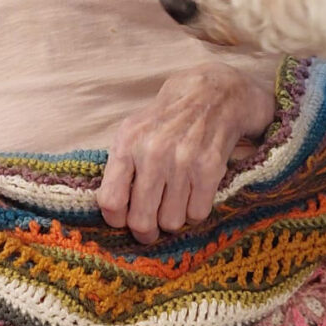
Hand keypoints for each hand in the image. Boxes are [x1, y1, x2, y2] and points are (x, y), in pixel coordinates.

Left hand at [96, 63, 274, 243]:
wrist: (214, 93)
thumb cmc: (168, 118)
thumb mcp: (134, 130)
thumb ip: (120, 167)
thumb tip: (113, 212)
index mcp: (127, 142)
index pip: (111, 201)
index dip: (116, 220)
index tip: (124, 221)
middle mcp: (153, 153)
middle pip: (141, 220)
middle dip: (145, 231)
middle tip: (150, 229)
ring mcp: (183, 162)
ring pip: (171, 222)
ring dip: (173, 218)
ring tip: (174, 202)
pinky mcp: (210, 169)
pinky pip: (197, 214)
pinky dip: (195, 211)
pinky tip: (193, 194)